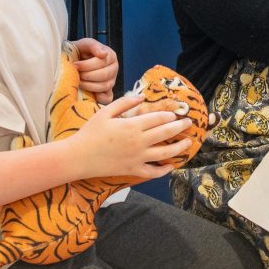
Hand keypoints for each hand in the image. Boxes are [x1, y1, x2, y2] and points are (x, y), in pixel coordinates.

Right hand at [69, 95, 192, 179]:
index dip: (169, 115)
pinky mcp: (133, 170)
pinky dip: (164, 170)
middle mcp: (139, 142)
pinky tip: (171, 166)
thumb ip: (125, 103)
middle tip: (189, 123)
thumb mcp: (106, 112)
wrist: (78, 157)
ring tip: (188, 143)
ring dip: (179, 147)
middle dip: (180, 127)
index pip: (158, 118)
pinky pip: (153, 172)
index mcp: (133, 126)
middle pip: (166, 133)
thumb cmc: (90, 132)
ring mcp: (138, 157)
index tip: (176, 114)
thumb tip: (142, 97)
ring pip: (165, 153)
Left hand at [72, 38, 118, 103]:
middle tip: (76, 74)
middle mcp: (114, 69)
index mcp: (111, 56)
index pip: (102, 63)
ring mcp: (112, 81)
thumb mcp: (85, 44)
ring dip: (89, 85)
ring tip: (78, 82)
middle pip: (104, 75)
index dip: (87, 65)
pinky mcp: (107, 92)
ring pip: (104, 86)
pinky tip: (90, 94)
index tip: (75, 65)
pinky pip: (107, 98)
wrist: (74, 62)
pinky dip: (99, 97)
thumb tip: (103, 54)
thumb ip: (94, 46)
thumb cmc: (80, 52)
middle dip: (87, 75)